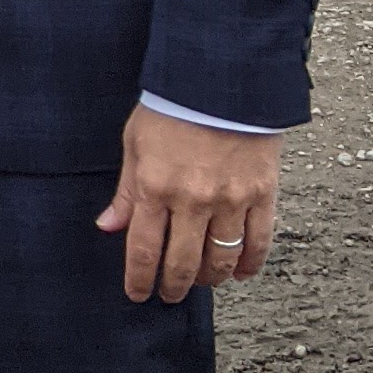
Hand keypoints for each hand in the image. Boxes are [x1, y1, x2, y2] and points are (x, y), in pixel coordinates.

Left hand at [98, 105, 281, 302]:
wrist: (223, 78)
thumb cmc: (173, 107)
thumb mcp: (136, 143)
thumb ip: (127, 191)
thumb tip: (109, 227)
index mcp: (156, 187)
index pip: (144, 250)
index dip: (139, 279)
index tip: (137, 294)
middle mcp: (193, 199)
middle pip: (182, 263)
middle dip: (172, 286)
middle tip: (168, 294)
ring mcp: (231, 199)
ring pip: (220, 259)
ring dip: (208, 279)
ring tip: (200, 282)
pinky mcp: (263, 194)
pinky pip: (258, 242)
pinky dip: (248, 264)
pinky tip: (238, 273)